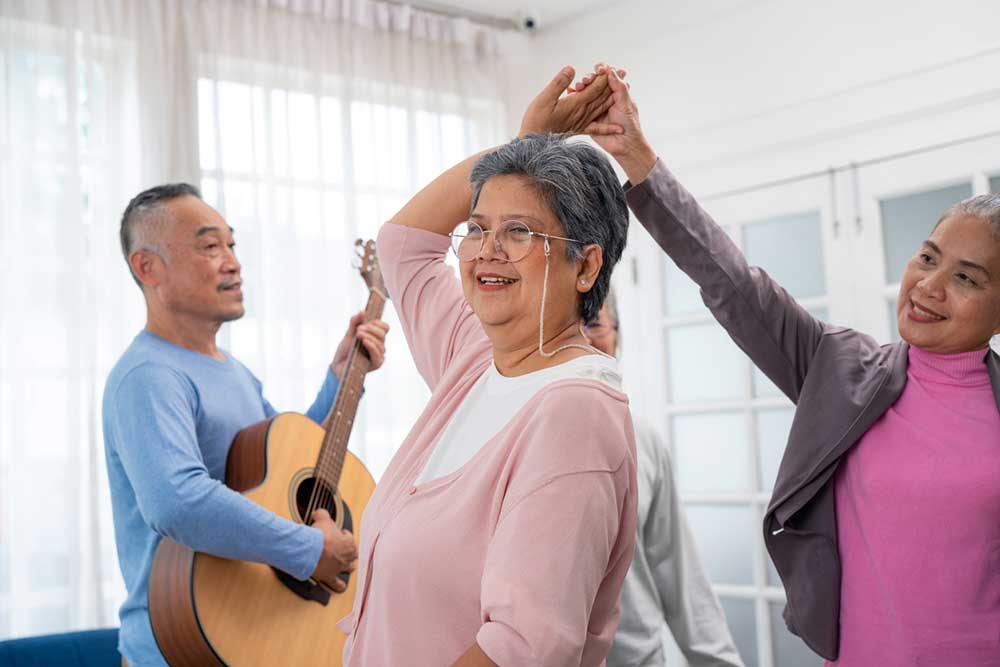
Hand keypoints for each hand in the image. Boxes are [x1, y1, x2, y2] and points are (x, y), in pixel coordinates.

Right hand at [310, 509, 357, 592]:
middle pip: (353, 555)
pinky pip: (336, 583)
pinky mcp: (330, 577)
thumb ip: (322, 514)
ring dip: (349, 567)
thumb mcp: (323, 519)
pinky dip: (338, 585)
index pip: (350, 538)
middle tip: (347, 550)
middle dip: (351, 553)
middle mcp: (347, 556)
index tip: (341, 533)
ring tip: (349, 568)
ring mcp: (340, 567)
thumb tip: (318, 512)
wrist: (311, 551)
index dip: (345, 535)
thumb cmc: (320, 536)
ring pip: (349, 568)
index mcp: (349, 542)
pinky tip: (340, 587)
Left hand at [331, 311, 388, 379]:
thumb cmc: (345, 351)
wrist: (338, 366)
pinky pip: (378, 353)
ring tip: (358, 335)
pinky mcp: (377, 364)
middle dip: (371, 328)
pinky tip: (364, 341)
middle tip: (358, 329)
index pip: (384, 327)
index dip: (377, 322)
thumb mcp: (349, 334)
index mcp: (375, 337)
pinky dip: (371, 345)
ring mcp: (379, 355)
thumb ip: (354, 322)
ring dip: (369, 336)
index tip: (366, 321)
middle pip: (383, 333)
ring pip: (380, 342)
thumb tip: (362, 311)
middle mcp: (380, 345)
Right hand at [518, 66, 623, 137]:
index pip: (595, 87)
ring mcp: (581, 122)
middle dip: (612, 83)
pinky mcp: (578, 130)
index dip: (604, 76)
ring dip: (613, 97)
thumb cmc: (536, 120)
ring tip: (624, 90)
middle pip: (601, 95)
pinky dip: (607, 127)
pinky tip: (616, 128)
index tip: (612, 66)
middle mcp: (582, 112)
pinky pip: (596, 128)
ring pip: (601, 108)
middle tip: (623, 73)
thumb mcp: (544, 98)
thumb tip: (571, 68)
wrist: (535, 145)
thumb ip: (559, 83)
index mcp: (576, 103)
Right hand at [571, 63, 656, 183]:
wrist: (626, 146)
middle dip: (588, 79)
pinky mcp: (588, 120)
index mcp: (615, 93)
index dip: (602, 71)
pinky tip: (569, 93)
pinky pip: (578, 108)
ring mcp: (595, 109)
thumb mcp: (626, 104)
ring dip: (580, 88)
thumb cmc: (630, 125)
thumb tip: (611, 71)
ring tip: (577, 87)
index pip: (607, 76)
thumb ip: (620, 88)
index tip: (599, 70)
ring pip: (585, 94)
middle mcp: (604, 99)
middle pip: (593, 83)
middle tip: (585, 81)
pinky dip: (573, 99)